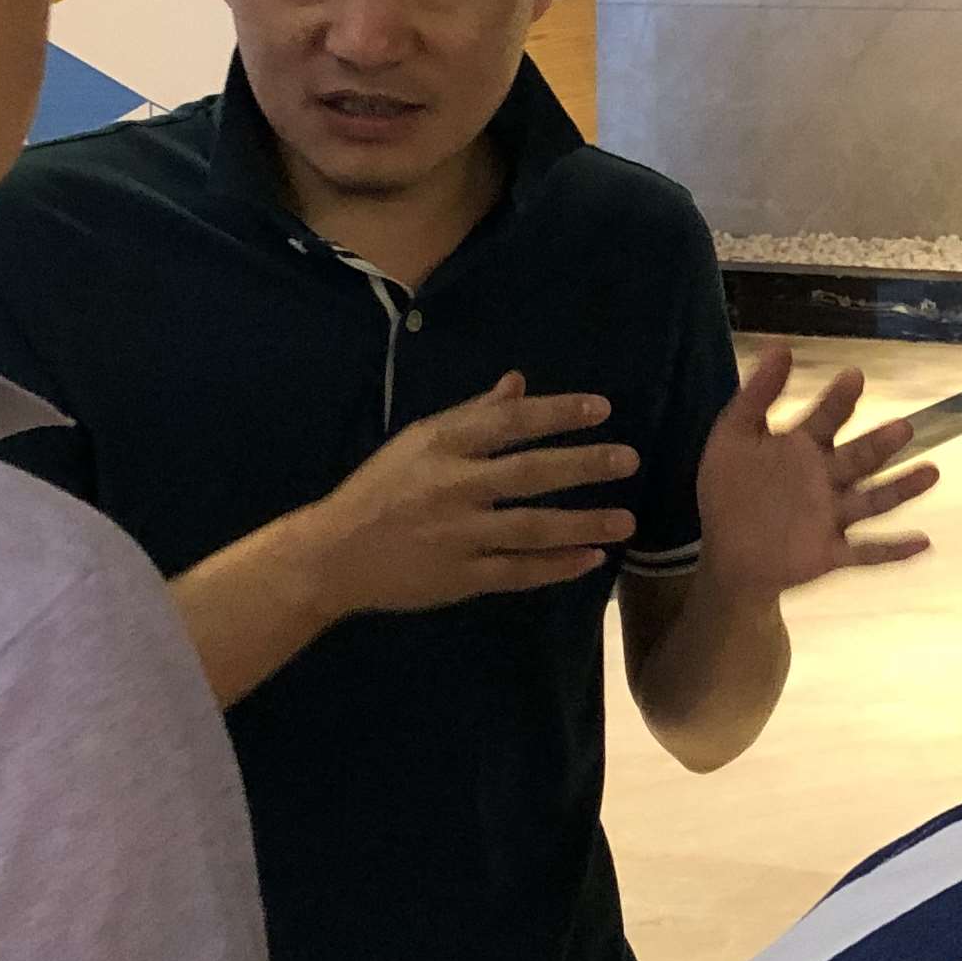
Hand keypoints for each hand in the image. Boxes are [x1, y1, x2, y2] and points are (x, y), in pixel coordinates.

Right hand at [298, 374, 642, 621]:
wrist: (333, 554)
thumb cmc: (380, 489)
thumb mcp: (418, 440)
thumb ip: (472, 414)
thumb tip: (519, 382)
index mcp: (441, 445)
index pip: (509, 422)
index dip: (557, 413)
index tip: (602, 409)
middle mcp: (452, 487)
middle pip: (529, 473)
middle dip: (583, 465)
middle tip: (628, 459)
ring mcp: (457, 535)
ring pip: (531, 528)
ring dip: (582, 523)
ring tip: (626, 519)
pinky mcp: (459, 578)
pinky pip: (518, 571)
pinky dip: (556, 566)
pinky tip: (591, 559)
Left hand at [693, 347, 939, 603]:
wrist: (727, 553)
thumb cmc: (731, 491)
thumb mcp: (733, 438)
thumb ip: (756, 395)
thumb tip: (780, 347)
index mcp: (804, 448)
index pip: (826, 419)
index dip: (839, 400)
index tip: (854, 376)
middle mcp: (826, 479)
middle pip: (858, 458)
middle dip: (880, 444)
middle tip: (903, 428)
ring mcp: (832, 516)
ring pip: (872, 501)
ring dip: (901, 489)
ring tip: (932, 473)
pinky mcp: (832, 553)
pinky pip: (867, 552)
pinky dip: (894, 550)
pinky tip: (925, 543)